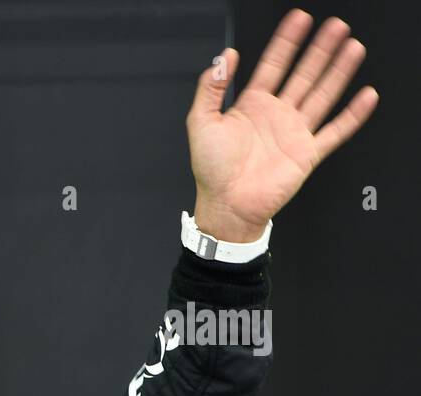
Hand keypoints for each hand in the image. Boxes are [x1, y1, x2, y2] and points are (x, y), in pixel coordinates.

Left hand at [187, 9, 377, 241]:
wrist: (226, 205)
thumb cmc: (211, 171)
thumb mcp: (200, 123)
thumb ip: (210, 89)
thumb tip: (223, 58)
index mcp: (251, 106)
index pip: (273, 65)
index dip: (286, 42)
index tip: (299, 19)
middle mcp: (276, 115)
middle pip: (304, 74)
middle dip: (319, 50)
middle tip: (336, 26)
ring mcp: (294, 132)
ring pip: (322, 94)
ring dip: (338, 71)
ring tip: (352, 47)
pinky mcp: (307, 153)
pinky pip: (335, 131)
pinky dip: (352, 115)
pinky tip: (365, 96)